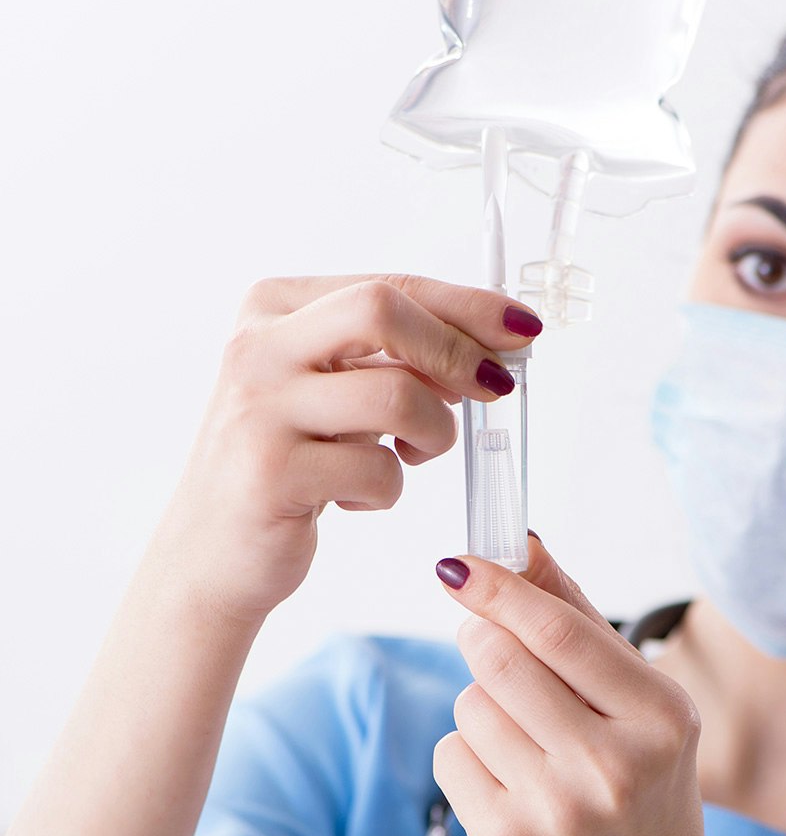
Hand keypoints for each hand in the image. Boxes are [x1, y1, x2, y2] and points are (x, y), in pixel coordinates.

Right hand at [149, 275, 541, 624]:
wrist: (212, 551)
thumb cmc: (289, 461)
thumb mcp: (333, 392)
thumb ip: (394, 358)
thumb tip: (492, 344)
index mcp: (274, 309)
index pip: (389, 285)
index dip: (466, 305)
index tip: (522, 328)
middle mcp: (257, 346)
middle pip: (383, 311)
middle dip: (456, 351)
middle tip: (494, 389)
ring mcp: (258, 407)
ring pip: (396, 396)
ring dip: (432, 435)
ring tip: (411, 457)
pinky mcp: (271, 472)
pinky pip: (378, 471)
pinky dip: (388, 490)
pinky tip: (353, 497)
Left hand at [433, 539, 727, 835]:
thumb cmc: (644, 784)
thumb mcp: (641, 700)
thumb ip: (579, 618)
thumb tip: (523, 544)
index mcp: (660, 718)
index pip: (558, 632)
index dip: (500, 588)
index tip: (460, 564)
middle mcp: (612, 768)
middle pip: (499, 658)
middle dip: (483, 636)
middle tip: (493, 641)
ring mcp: (557, 812)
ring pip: (469, 704)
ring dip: (483, 702)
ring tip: (525, 735)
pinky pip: (450, 754)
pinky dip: (468, 751)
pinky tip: (510, 777)